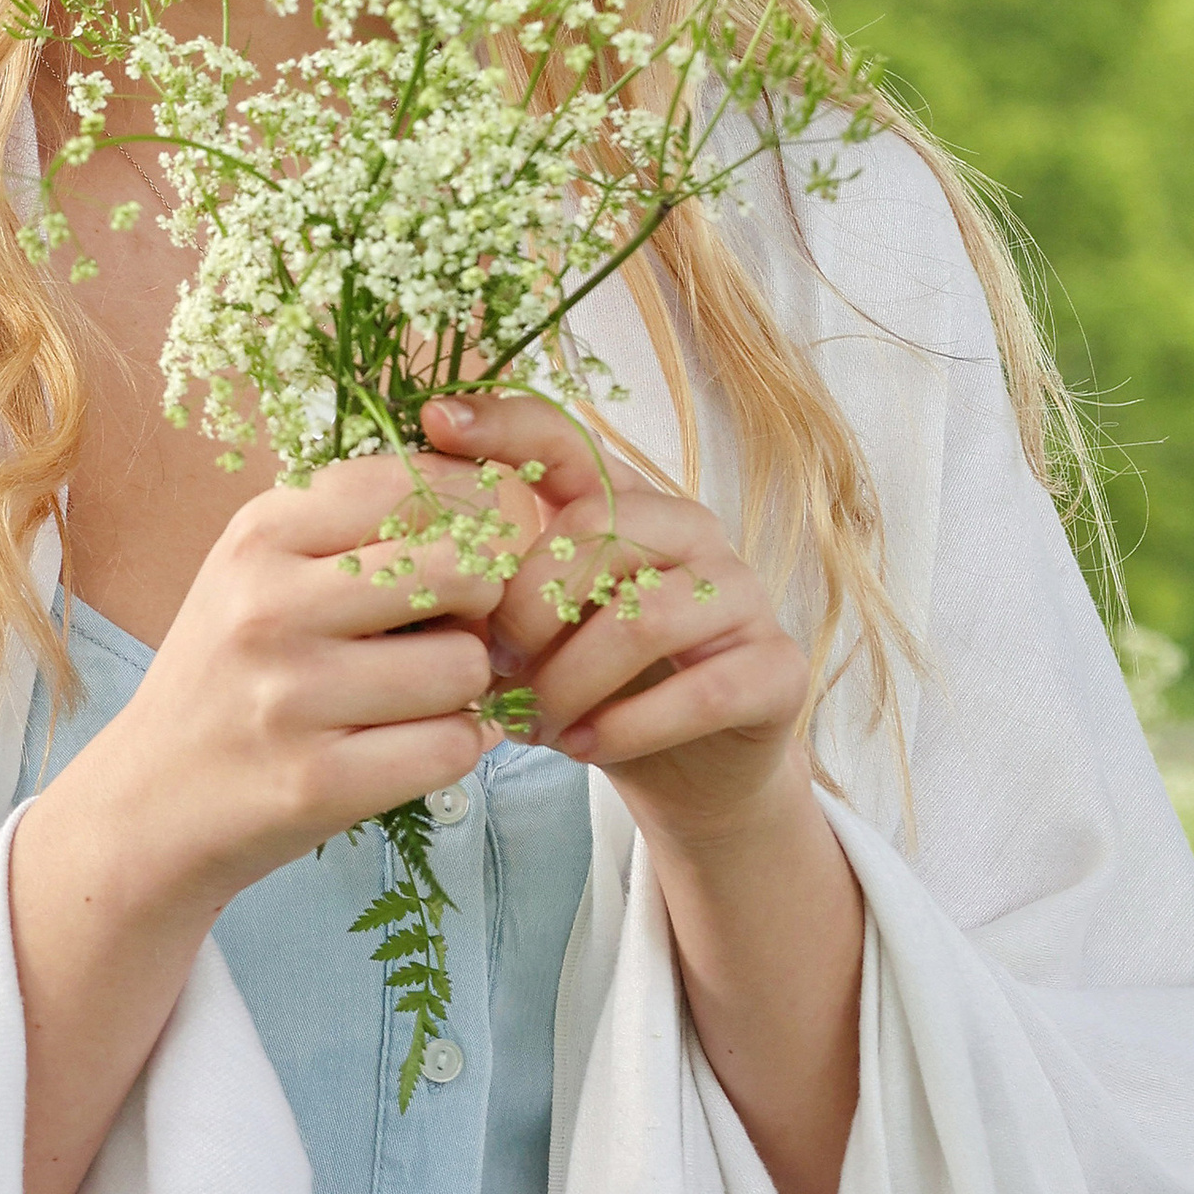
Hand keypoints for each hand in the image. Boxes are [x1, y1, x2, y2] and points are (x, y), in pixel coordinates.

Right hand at [68, 449, 545, 920]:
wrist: (148, 802)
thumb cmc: (228, 673)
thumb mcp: (259, 568)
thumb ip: (354, 522)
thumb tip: (492, 493)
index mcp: (260, 534)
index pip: (416, 486)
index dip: (472, 518)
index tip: (466, 550)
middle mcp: (269, 606)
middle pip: (461, 570)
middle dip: (480, 602)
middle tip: (450, 628)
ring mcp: (291, 697)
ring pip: (466, 666)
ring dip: (465, 688)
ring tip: (420, 694)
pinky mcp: (318, 783)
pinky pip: (453, 746)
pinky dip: (454, 746)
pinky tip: (414, 742)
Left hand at [419, 390, 807, 852]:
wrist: (690, 772)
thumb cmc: (596, 688)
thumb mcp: (535, 633)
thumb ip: (495, 592)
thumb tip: (417, 574)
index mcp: (626, 503)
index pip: (566, 440)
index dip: (502, 424)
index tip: (435, 421)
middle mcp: (691, 531)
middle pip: (597, 532)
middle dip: (526, 610)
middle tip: (490, 672)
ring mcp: (741, 594)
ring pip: (643, 617)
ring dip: (570, 682)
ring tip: (533, 725)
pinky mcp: (776, 667)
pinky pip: (701, 691)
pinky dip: (627, 727)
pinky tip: (583, 748)